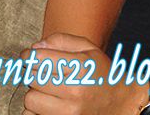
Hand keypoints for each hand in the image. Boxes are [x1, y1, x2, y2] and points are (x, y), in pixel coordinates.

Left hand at [21, 33, 141, 114]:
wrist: (120, 103)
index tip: (29, 56)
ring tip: (50, 90)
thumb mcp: (89, 49)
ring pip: (30, 100)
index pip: (38, 59)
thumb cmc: (101, 73)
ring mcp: (68, 112)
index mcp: (81, 68)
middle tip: (46, 73)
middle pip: (32, 78)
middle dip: (35, 73)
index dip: (29, 55)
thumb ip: (62, 41)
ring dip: (36, 93)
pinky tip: (50, 104)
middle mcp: (74, 91)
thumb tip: (34, 47)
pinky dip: (37, 110)